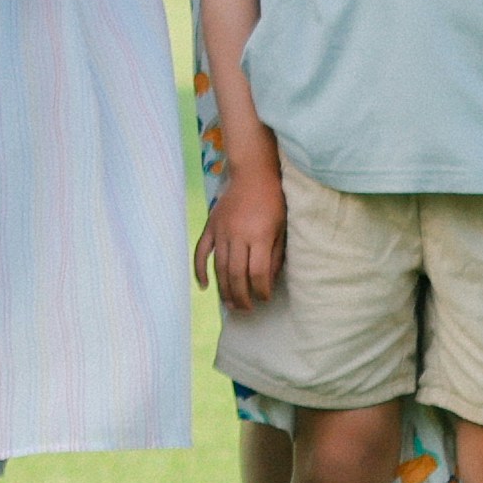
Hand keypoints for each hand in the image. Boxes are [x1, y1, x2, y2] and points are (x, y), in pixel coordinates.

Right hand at [197, 162, 284, 308]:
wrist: (253, 173)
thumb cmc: (273, 201)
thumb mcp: (282, 228)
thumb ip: (275, 256)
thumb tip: (267, 282)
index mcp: (258, 236)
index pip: (257, 273)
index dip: (261, 291)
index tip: (264, 299)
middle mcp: (237, 235)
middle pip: (236, 274)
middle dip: (241, 296)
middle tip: (246, 309)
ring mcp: (221, 231)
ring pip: (218, 267)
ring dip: (224, 289)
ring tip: (230, 304)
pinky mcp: (210, 226)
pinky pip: (201, 252)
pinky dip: (200, 270)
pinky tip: (204, 285)